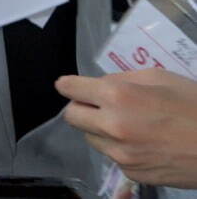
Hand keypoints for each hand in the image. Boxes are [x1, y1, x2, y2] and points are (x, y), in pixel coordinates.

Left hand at [58, 70, 196, 187]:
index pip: (70, 89)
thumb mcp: (161, 78)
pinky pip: (113, 157)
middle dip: (81, 108)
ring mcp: (121, 154)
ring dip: (100, 130)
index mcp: (117, 97)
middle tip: (99, 105)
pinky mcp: (132, 174)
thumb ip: (124, 79)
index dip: (69, 85)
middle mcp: (112, 127)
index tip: (71, 86)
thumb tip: (101, 85)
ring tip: (129, 125)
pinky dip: (120, 149)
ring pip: (91, 138)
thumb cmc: (196, 105)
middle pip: (71, 117)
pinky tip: (145, 144)